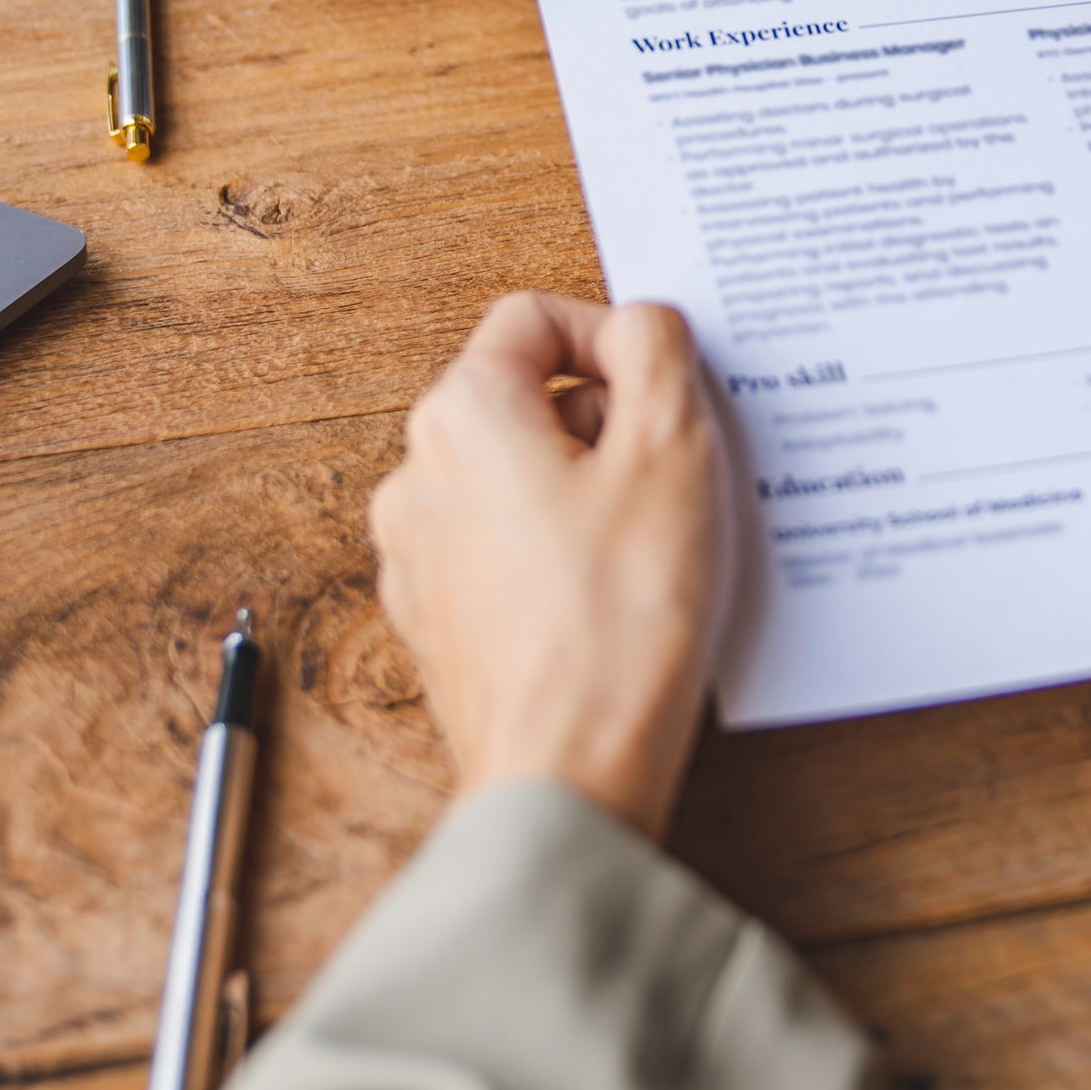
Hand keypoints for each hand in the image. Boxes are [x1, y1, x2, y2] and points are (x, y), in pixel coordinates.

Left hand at [369, 294, 732, 839]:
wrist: (568, 771)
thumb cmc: (619, 621)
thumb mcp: (673, 450)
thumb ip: (658, 351)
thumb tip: (641, 324)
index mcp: (462, 415)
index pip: (534, 318)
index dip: (614, 339)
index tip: (666, 389)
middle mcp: (417, 476)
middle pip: (522, 399)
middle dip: (605, 422)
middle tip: (671, 477)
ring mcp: (417, 556)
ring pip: (514, 478)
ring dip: (584, 491)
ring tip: (648, 547)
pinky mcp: (436, 622)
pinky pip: (503, 552)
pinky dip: (557, 554)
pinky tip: (613, 598)